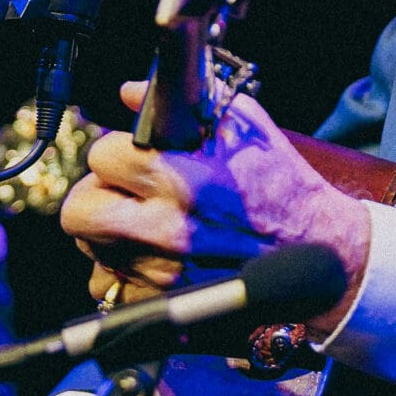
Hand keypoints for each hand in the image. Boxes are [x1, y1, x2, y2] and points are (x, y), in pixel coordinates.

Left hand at [61, 83, 370, 336]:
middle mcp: (168, 231)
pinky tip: (147, 253)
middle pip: (79, 211)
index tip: (135, 156)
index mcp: (184, 181)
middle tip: (120, 190)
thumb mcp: (243, 125)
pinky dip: (120, 269)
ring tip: (140, 219)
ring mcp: (163, 273)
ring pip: (91, 247)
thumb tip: (128, 93)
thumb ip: (182, 105)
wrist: (315, 246)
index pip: (103, 157)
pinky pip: (109, 284)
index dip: (118, 151)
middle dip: (95, 194)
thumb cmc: (281, 184)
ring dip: (107, 230)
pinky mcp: (164, 302)